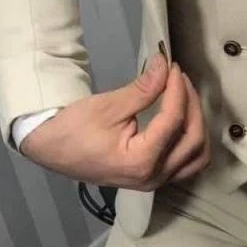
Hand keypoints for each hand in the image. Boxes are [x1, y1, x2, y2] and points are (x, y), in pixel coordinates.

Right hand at [19, 51, 210, 189]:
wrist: (49, 150)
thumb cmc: (72, 129)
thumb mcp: (108, 106)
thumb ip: (143, 89)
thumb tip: (164, 65)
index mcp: (141, 161)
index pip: (174, 121)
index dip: (178, 90)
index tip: (172, 66)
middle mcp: (153, 177)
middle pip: (194, 139)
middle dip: (192, 105)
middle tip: (179, 79)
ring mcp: (155, 182)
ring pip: (197, 156)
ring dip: (197, 125)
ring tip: (184, 97)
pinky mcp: (153, 179)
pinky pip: (186, 164)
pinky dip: (192, 141)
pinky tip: (183, 120)